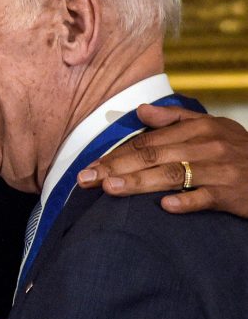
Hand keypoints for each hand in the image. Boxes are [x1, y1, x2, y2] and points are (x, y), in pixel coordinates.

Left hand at [77, 104, 247, 216]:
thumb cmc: (239, 152)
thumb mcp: (211, 129)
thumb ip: (175, 120)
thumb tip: (141, 111)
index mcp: (198, 127)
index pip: (146, 141)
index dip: (115, 154)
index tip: (89, 167)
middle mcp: (208, 144)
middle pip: (152, 155)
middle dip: (115, 168)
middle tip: (86, 179)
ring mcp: (222, 169)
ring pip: (173, 174)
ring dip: (139, 182)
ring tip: (110, 189)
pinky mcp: (235, 194)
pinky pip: (207, 196)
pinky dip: (186, 201)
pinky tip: (164, 207)